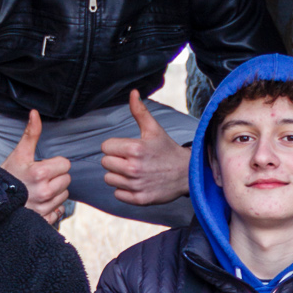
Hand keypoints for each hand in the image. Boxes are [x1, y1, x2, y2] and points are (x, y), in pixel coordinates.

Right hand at [3, 109, 70, 225]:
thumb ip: (31, 134)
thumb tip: (34, 113)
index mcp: (40, 173)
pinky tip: (40, 203)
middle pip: (67, 179)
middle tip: (39, 179)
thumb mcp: (19, 154)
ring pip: (64, 195)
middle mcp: (44, 191)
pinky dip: (52, 208)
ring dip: (55, 192)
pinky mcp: (44, 219)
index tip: (42, 167)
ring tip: (38, 190)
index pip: (65, 164)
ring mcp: (45, 207)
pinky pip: (59, 211)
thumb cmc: (6, 176)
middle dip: (56, 177)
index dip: (55, 164)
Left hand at [101, 90, 190, 206]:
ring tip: (134, 171)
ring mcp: (136, 185)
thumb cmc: (167, 150)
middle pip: (105, 163)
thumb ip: (139, 112)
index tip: (127, 148)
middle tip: (131, 160)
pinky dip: (124, 190)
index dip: (115, 146)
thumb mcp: (154, 129)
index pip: (105, 147)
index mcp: (135, 149)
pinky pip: (117, 194)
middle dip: (115, 160)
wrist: (187, 174)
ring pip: (109, 179)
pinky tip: (137, 183)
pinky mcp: (139, 199)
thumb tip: (132, 92)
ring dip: (118, 175)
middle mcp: (133, 168)